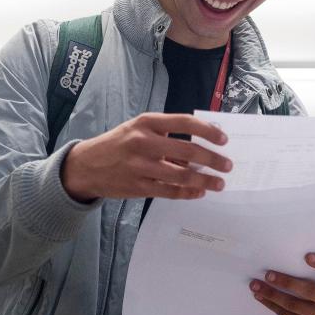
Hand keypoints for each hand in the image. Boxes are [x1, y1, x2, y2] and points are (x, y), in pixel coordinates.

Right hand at [61, 113, 230, 201]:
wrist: (86, 166)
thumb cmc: (118, 144)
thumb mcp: (138, 129)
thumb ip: (165, 135)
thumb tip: (200, 147)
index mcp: (146, 122)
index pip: (184, 122)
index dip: (207, 131)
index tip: (224, 140)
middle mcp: (143, 142)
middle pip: (188, 151)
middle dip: (213, 159)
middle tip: (227, 165)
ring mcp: (140, 166)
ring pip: (182, 175)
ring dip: (205, 180)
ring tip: (219, 183)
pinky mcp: (138, 187)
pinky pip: (169, 191)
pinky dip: (188, 193)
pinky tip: (199, 192)